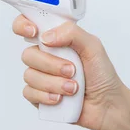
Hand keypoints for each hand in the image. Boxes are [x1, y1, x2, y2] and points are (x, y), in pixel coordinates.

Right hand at [12, 15, 129, 129]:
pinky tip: (60, 99)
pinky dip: (46, 96)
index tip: (34, 32)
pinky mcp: (38, 96)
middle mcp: (45, 56)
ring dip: (53, 83)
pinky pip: (29, 93)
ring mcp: (40, 76)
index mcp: (55, 39)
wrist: (106, 105)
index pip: (27, 25)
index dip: (23, 25)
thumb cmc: (101, 74)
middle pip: (28, 54)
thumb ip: (71, 33)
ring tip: (73, 88)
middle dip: (51, 64)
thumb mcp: (93, 46)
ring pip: (29, 75)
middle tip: (72, 70)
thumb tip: (46, 37)